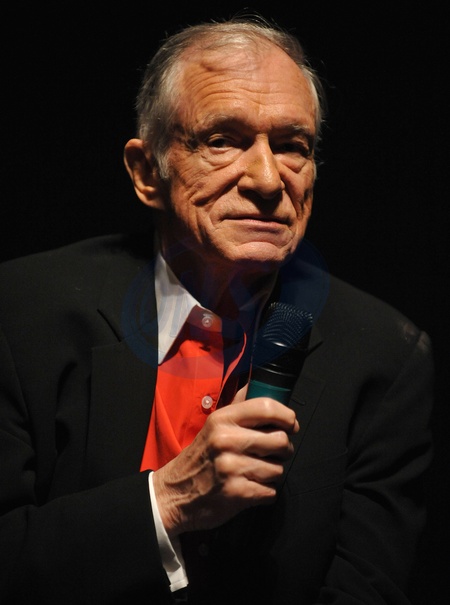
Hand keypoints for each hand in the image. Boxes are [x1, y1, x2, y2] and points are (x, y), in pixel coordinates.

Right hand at [152, 389, 298, 536]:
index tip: (291, 424)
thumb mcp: (213, 426)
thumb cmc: (200, 458)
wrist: (175, 495)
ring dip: (272, 473)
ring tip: (256, 471)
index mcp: (222, 419)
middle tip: (273, 453)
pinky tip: (250, 487)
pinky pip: (271, 491)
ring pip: (278, 469)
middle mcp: (226, 440)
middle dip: (284, 449)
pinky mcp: (237, 493)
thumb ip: (237, 407)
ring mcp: (231, 467)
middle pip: (281, 440)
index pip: (267, 407)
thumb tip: (253, 382)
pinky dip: (265, 492)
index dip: (287, 416)